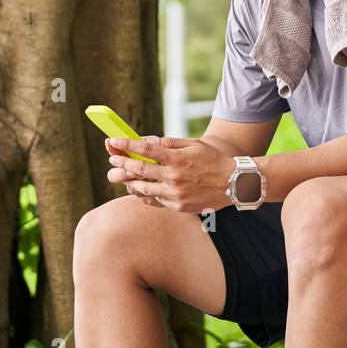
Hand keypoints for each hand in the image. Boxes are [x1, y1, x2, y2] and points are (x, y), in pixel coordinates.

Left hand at [105, 136, 234, 212]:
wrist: (234, 183)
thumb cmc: (213, 160)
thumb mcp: (193, 145)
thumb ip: (169, 144)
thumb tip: (148, 142)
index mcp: (177, 159)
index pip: (145, 150)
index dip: (127, 145)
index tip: (114, 141)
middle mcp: (174, 177)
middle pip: (139, 170)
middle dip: (122, 163)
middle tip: (112, 160)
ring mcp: (175, 194)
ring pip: (143, 189)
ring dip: (130, 182)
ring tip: (121, 176)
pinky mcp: (178, 206)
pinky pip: (155, 201)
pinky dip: (145, 194)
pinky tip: (139, 189)